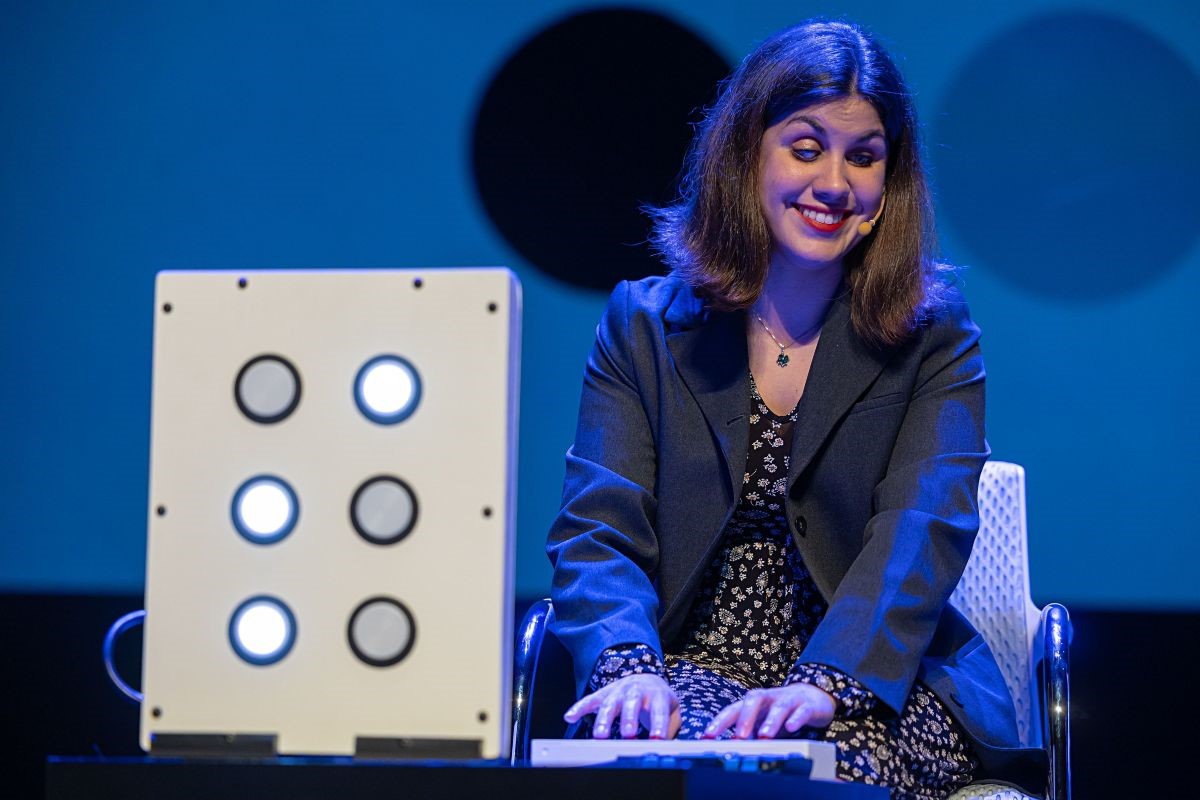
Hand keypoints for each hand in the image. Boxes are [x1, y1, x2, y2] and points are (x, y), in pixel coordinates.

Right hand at [564, 673, 681, 739]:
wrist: (647, 678)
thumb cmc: (659, 701)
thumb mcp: (671, 712)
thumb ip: (669, 730)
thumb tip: (667, 750)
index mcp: (656, 694)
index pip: (658, 710)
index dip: (658, 724)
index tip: (657, 739)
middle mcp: (636, 690)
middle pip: (632, 702)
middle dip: (629, 718)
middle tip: (629, 734)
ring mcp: (618, 691)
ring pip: (610, 703)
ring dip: (604, 719)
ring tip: (600, 735)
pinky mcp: (604, 693)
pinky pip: (589, 700)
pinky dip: (579, 708)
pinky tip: (570, 717)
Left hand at [702, 683, 835, 739]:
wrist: (812, 697)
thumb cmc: (781, 712)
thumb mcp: (762, 723)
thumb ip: (749, 735)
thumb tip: (732, 753)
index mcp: (754, 703)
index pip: (733, 709)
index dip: (720, 722)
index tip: (707, 737)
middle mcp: (769, 698)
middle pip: (753, 700)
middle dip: (744, 719)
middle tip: (738, 738)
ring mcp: (788, 700)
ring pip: (778, 707)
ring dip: (770, 721)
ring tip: (764, 736)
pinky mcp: (807, 706)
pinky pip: (801, 711)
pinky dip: (796, 718)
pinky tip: (791, 728)